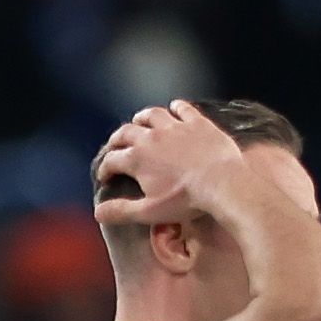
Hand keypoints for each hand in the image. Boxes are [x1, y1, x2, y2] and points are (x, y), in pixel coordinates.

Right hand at [93, 100, 247, 230]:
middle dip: (117, 140)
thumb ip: (122, 211)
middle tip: (115, 146)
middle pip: (126, 132)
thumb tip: (98, 213)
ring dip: (142, 118)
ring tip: (138, 121)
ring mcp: (175, 126)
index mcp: (136, 159)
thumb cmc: (185, 200)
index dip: (105, 169)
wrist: (221, 183)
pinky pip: (183, 108)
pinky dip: (176, 107)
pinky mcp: (197, 122)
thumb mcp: (149, 212)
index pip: (112, 160)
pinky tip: (174, 108)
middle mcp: (151, 137)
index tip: (105, 176)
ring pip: (151, 114)